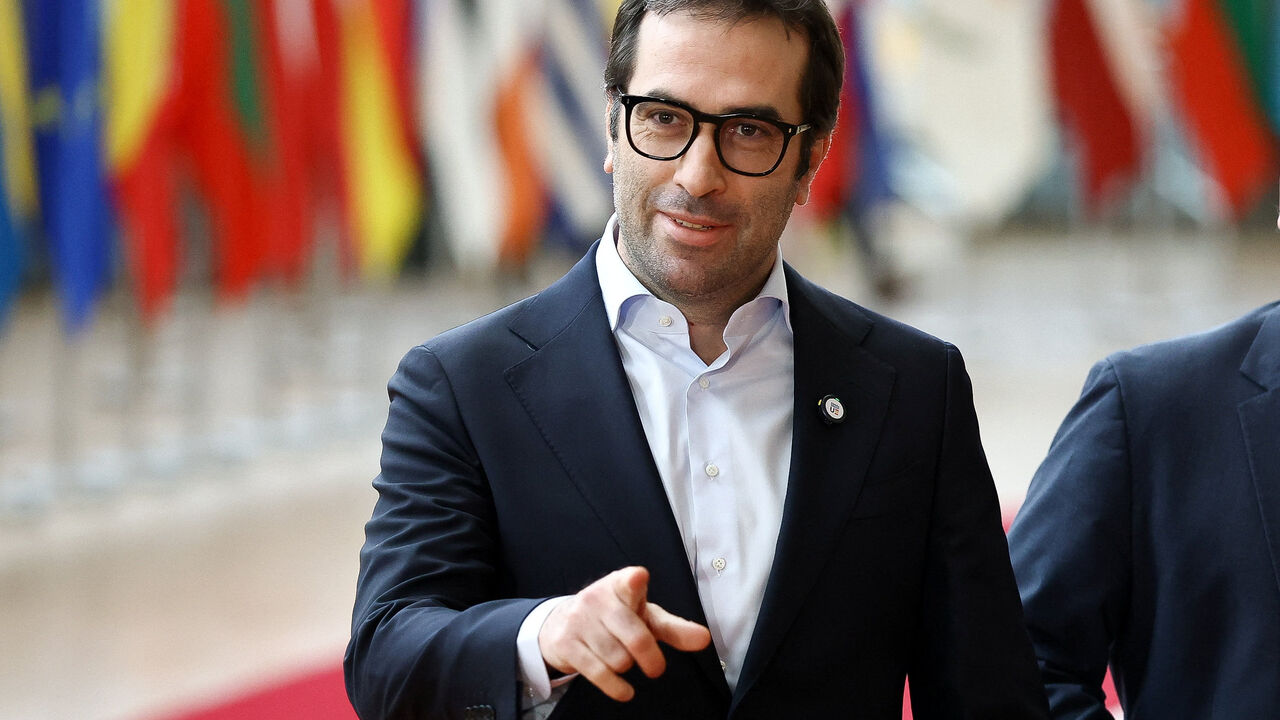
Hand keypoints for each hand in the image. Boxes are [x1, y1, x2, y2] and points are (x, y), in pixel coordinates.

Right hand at [537, 566, 711, 701]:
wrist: (562, 623)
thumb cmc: (615, 618)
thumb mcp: (644, 617)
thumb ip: (674, 629)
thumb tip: (704, 639)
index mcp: (621, 585)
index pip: (629, 581)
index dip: (634, 581)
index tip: (638, 578)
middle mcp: (598, 598)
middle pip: (636, 639)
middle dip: (651, 659)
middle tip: (656, 668)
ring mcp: (578, 620)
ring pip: (619, 660)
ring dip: (627, 667)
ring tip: (622, 658)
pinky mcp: (565, 643)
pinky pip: (599, 674)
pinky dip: (617, 688)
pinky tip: (624, 690)